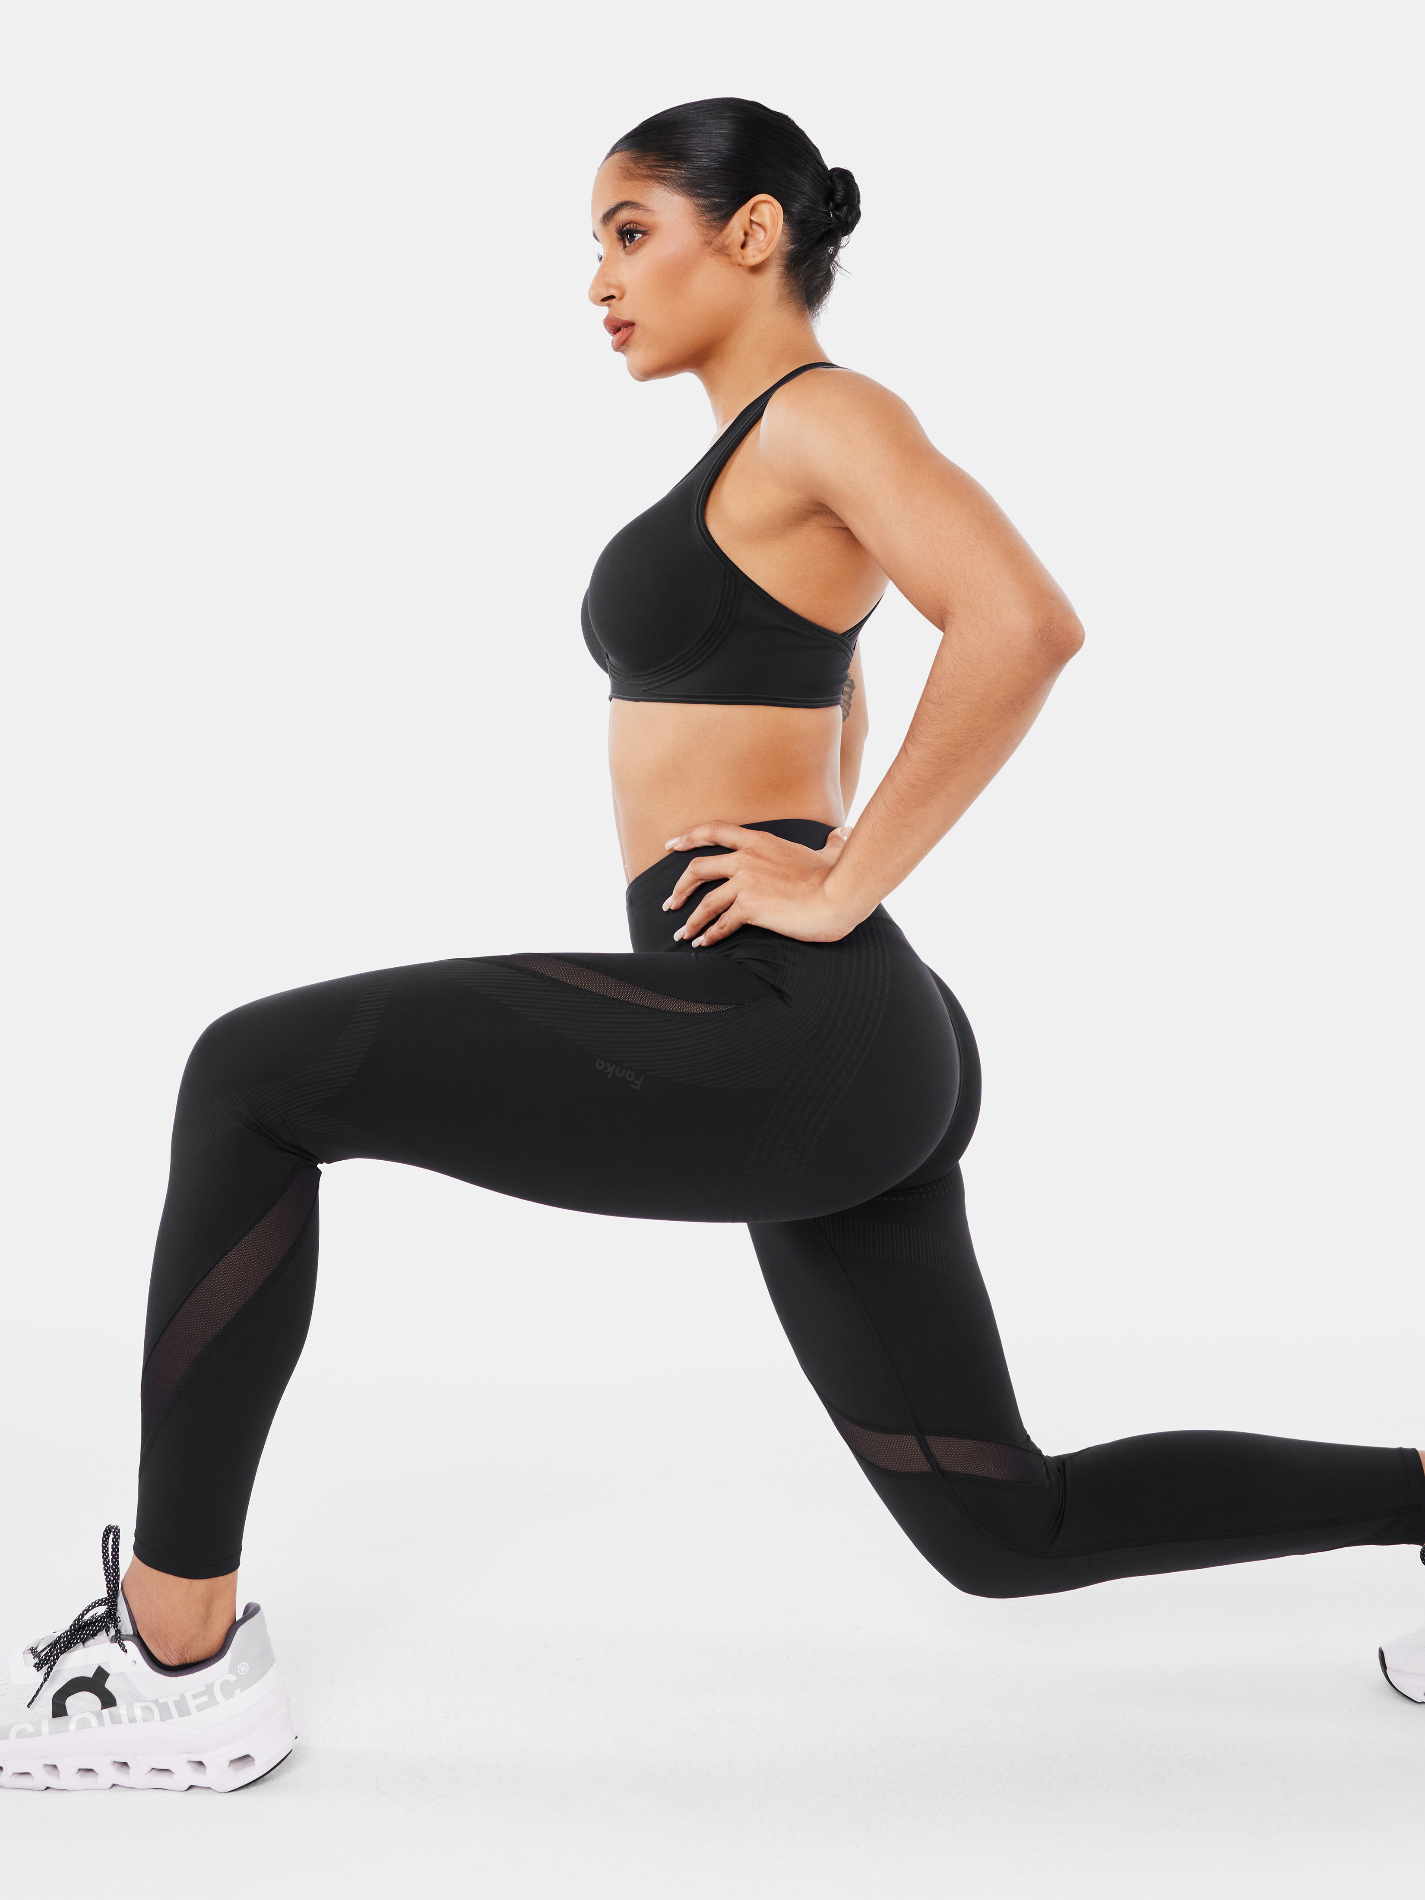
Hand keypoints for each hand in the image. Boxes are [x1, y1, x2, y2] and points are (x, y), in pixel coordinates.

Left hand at [661, 822, 863, 946]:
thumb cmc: (837, 876)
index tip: (671, 844)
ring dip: (691, 920)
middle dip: (680, 887)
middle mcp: (747, 858)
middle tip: (671, 902)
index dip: (689, 836)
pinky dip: (710, 936)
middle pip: (698, 868)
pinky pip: (721, 924)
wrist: (839, 896)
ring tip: (683, 934)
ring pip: (705, 902)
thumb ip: (831, 841)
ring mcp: (746, 882)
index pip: (715, 831)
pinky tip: (704, 944)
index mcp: (760, 841)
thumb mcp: (831, 851)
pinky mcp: (750, 907)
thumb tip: (841, 833)